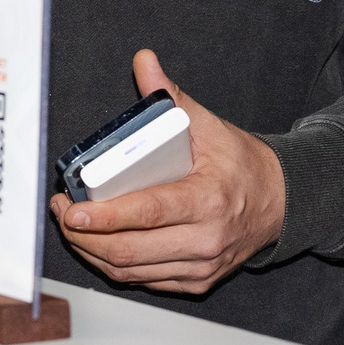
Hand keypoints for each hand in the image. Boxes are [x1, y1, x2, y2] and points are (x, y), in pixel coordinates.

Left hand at [50, 49, 284, 294]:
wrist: (281, 203)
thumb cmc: (243, 166)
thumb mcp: (209, 126)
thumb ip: (170, 97)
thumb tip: (144, 63)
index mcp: (207, 201)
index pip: (147, 214)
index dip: (104, 217)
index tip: (72, 210)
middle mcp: (204, 241)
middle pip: (129, 251)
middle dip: (84, 237)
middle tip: (63, 213)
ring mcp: (200, 267)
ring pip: (131, 272)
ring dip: (93, 252)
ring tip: (73, 227)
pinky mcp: (195, 281)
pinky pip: (143, 281)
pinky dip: (115, 266)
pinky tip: (99, 245)